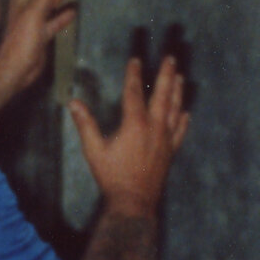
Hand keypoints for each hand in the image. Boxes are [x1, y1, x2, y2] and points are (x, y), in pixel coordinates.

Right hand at [68, 49, 190, 215]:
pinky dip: (183, 119)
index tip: (135, 60)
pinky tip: (186, 112)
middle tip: (171, 58)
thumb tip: (73, 103)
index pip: (134, 92)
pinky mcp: (170, 151)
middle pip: (162, 94)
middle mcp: (154, 127)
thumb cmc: (112, 177)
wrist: (134, 202)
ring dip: (177, 91)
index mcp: (135, 124)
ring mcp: (165, 139)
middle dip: (166, 74)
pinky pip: (180, 131)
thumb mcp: (94, 150)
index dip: (134, 74)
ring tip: (180, 76)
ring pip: (175, 109)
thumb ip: (85, 125)